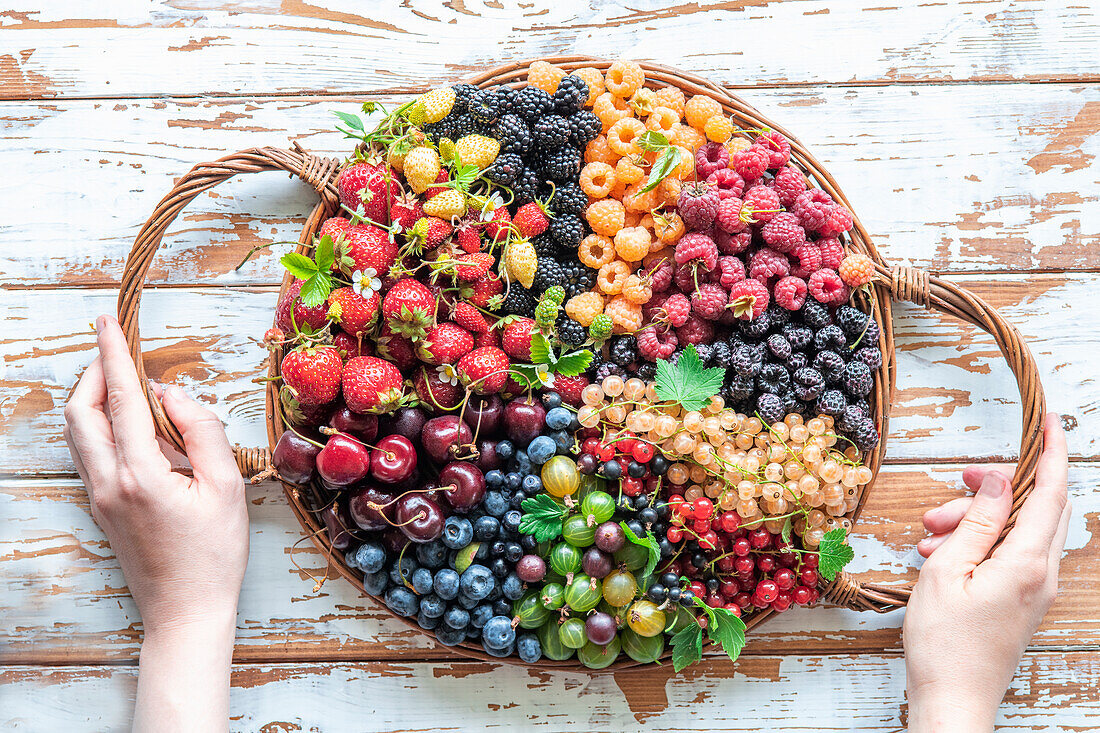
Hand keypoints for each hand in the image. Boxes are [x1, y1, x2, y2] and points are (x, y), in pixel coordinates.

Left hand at [64, 315, 248, 729]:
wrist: (186, 612)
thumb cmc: (214, 554)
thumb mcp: (226, 486)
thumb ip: (201, 431)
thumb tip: (172, 394)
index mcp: (140, 473)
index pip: (121, 399)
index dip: (113, 354)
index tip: (107, 321)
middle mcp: (108, 482)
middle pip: (81, 412)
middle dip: (94, 373)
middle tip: (120, 351)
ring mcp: (100, 498)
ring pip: (79, 433)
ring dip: (96, 399)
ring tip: (131, 386)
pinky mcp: (102, 509)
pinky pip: (91, 454)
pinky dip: (104, 426)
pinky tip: (137, 429)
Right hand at [903, 412, 1069, 731]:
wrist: (953, 699)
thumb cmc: (944, 642)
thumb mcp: (948, 569)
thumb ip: (977, 522)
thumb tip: (999, 484)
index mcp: (1028, 563)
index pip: (1050, 493)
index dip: (1052, 453)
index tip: (1050, 423)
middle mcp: (1042, 574)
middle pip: (1032, 508)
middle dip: (990, 490)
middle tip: (950, 489)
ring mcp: (1036, 589)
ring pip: (1016, 531)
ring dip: (975, 521)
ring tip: (929, 535)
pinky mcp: (1023, 600)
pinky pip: (1009, 555)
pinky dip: (978, 544)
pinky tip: (942, 555)